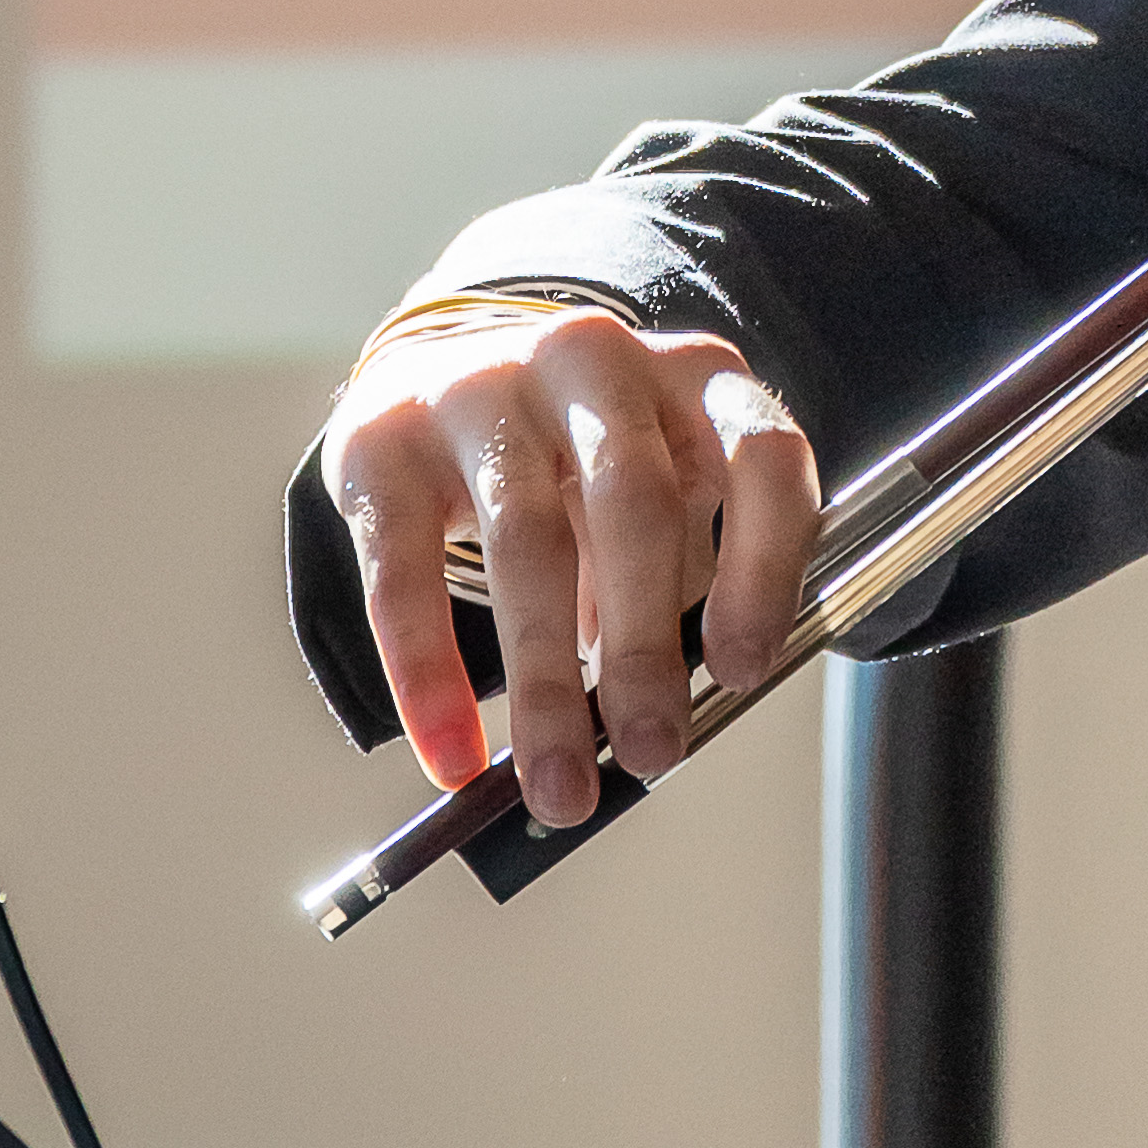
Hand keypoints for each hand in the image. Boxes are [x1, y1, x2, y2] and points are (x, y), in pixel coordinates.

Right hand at [324, 307, 818, 824]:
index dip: (763, 566)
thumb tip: (661, 724)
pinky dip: (428, 674)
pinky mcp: (384, 440)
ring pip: (527, 540)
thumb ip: (679, 585)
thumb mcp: (654, 492)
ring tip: (559, 786)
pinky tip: (451, 754)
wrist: (431, 370)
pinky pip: (404, 570)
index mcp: (693, 376)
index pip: (762, 453)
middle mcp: (595, 361)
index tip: (742, 674)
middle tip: (650, 752)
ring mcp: (484, 387)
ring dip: (547, 681)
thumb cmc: (574, 461)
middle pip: (635, 503)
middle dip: (646, 645)